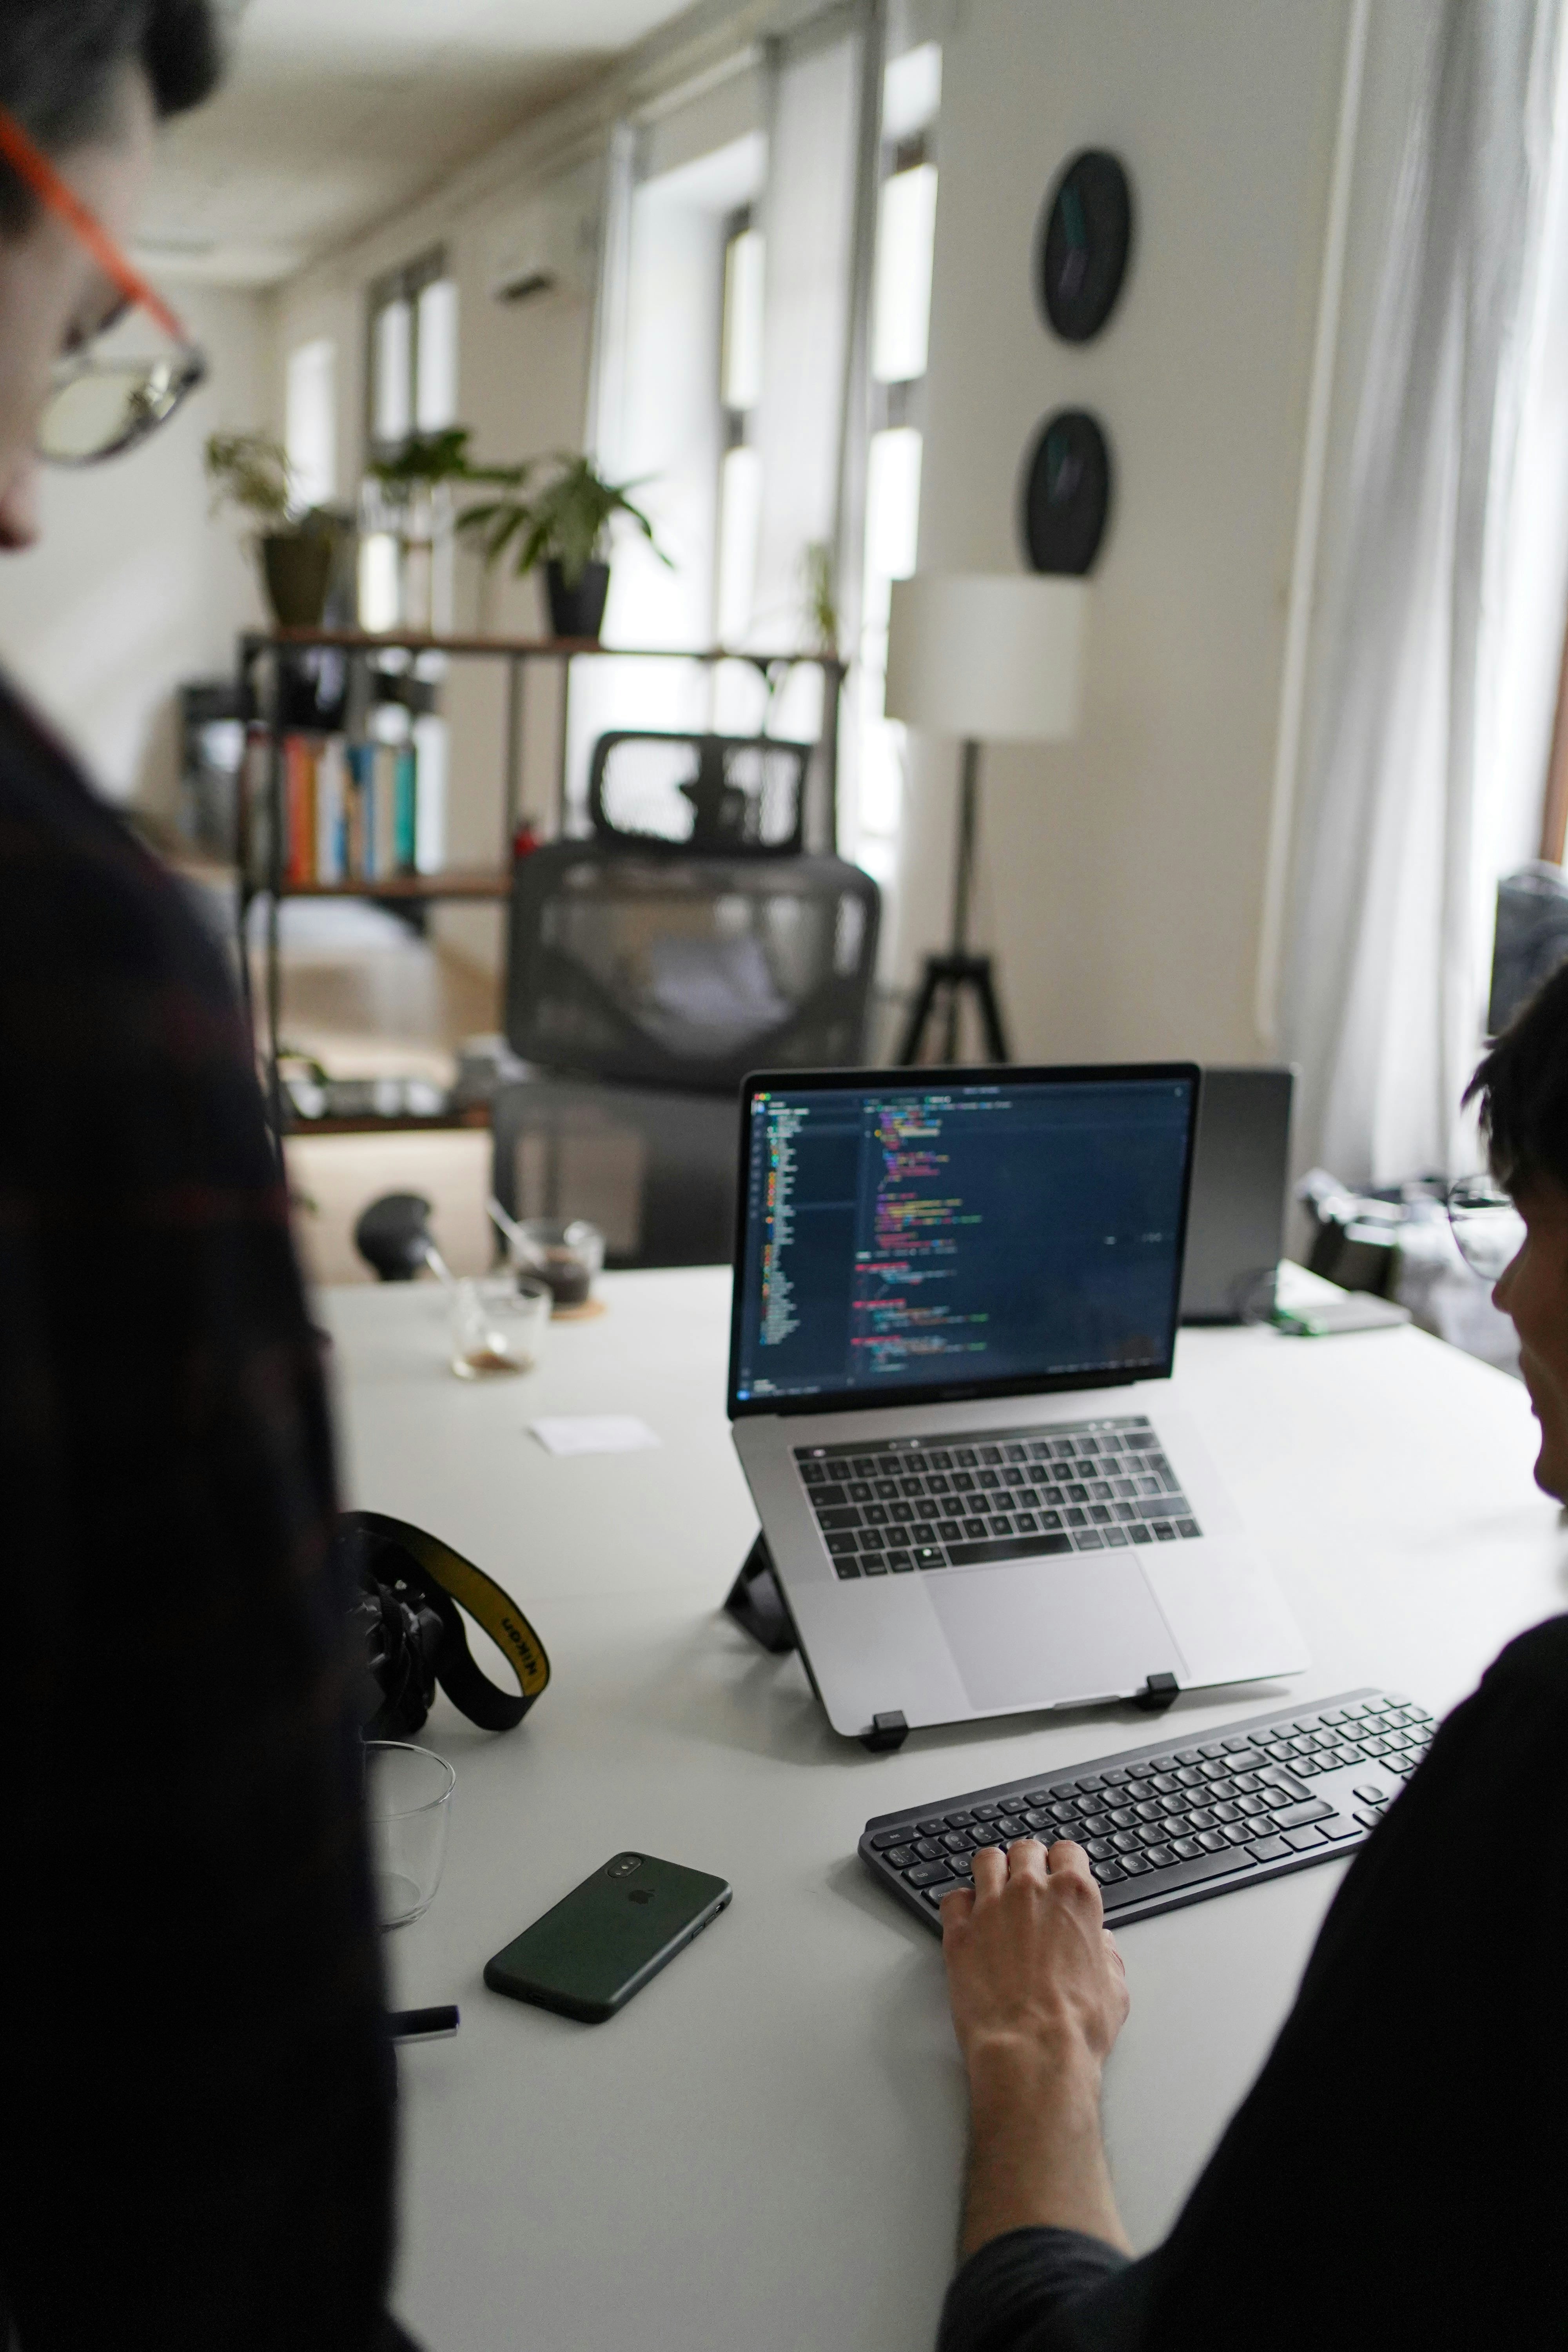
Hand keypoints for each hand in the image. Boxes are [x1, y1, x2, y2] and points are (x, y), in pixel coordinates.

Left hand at [941, 1840, 1131, 2255]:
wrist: (1033, 2052)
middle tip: (1026, 1882)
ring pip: (986, 1860)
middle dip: (1027, 1862)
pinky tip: (968, 1920)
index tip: (1059, 1872)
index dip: (1063, 1863)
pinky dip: (960, 1905)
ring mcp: (991, 1907)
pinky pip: (953, 1897)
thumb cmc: (1076, 2027)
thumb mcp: (1116, 1987)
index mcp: (1075, 1897)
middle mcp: (1031, 1892)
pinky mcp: (959, 1931)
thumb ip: (1107, 1953)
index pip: (1068, 1852)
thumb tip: (1100, 1943)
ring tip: (993, 1890)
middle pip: (1025, 1850)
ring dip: (992, 1872)